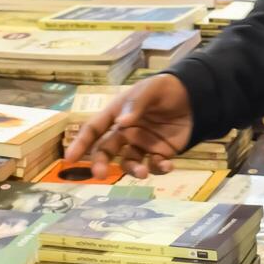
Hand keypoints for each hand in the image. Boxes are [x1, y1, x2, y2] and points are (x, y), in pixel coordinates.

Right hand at [64, 74, 193, 177]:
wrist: (194, 95)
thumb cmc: (166, 88)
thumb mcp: (151, 90)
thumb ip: (136, 105)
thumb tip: (122, 123)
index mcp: (117, 114)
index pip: (94, 129)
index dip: (80, 143)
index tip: (69, 158)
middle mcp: (126, 132)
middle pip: (106, 151)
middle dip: (100, 163)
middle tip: (99, 175)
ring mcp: (142, 144)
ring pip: (129, 163)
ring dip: (133, 170)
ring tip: (143, 172)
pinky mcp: (160, 153)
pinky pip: (154, 166)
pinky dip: (158, 169)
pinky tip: (167, 166)